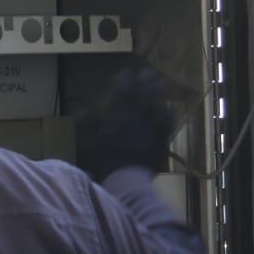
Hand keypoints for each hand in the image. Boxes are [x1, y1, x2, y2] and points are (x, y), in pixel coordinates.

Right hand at [75, 67, 176, 181]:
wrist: (127, 181)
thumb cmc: (105, 162)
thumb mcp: (88, 143)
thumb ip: (86, 125)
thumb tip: (82, 111)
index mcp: (120, 116)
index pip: (123, 92)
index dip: (124, 81)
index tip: (124, 72)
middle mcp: (138, 118)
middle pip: (144, 95)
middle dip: (145, 81)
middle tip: (148, 72)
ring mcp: (152, 129)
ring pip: (158, 105)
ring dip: (159, 93)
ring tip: (162, 83)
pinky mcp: (161, 140)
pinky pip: (168, 124)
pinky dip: (169, 114)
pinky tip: (171, 108)